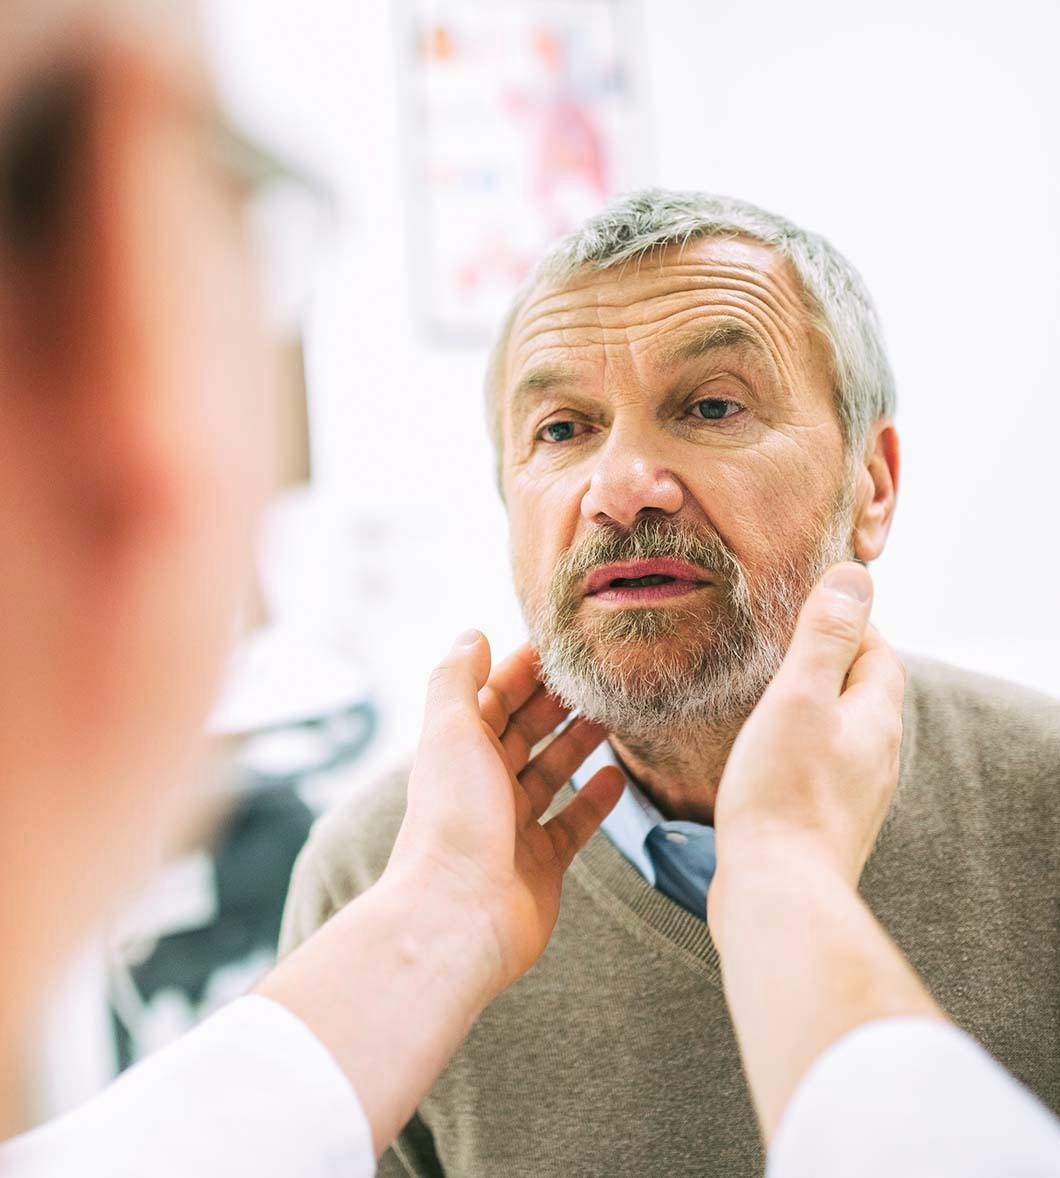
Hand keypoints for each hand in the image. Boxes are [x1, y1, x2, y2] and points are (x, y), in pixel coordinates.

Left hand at [386, 630, 624, 997]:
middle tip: (600, 677)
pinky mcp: (541, 865)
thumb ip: (457, 678)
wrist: (458, 915)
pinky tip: (618, 779)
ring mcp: (512, 827)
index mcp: (458, 751)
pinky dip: (593, 802)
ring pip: (550, 774)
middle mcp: (482, 786)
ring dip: (578, 745)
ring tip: (614, 717)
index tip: (563, 646)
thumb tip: (472, 634)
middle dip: (557, 703)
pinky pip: (572, 825)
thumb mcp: (451, 730)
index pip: (494, 698)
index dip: (524, 670)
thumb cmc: (453, 818)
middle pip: (524, 733)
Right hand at [711, 563, 905, 911]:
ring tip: (768, 694)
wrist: (778, 891)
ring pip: (841, 733)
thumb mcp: (800, 697)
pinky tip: (766, 754)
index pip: (878, 652)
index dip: (850, 624)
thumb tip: (854, 576)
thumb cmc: (783, 793)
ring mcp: (854, 794)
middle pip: (863, 692)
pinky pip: (820, 767)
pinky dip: (799, 747)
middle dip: (830, 664)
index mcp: (876, 719)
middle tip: (780, 646)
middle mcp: (876, 757)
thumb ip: (825, 637)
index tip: (808, 609)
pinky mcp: (825, 821)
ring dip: (813, 708)